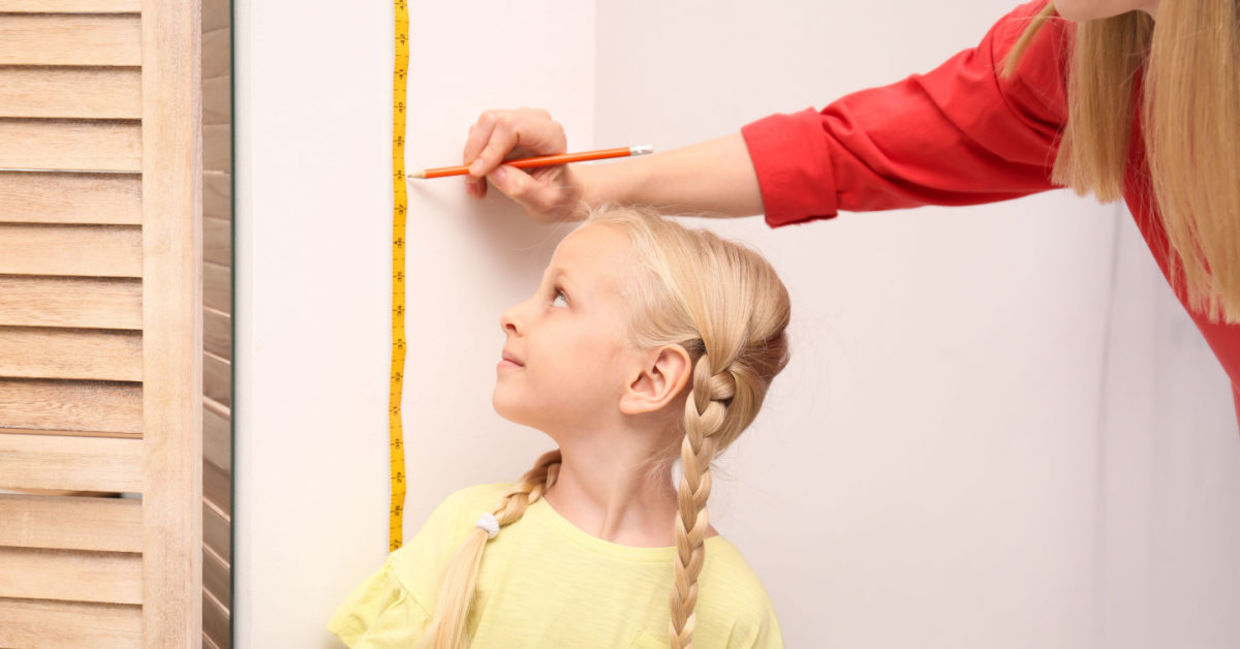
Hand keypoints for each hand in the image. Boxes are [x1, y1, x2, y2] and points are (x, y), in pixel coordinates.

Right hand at [462, 107, 586, 222]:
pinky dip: (474, 158)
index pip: (512, 127)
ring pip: (481, 128)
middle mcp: (534, 122)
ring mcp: (518, 122)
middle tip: (474, 182)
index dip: (491, 147)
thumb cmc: (559, 192)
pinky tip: (482, 177)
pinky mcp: (504, 129)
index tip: (479, 171)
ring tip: (478, 185)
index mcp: (550, 135)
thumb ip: (524, 189)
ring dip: (473, 157)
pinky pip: (480, 135)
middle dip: (476, 153)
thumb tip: (498, 174)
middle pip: (492, 122)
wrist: (561, 190)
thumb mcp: (545, 201)